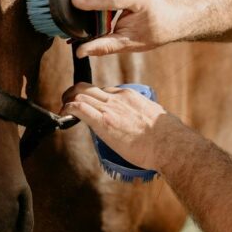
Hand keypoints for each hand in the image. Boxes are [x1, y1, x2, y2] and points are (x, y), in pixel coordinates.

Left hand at [61, 82, 178, 170]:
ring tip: (63, 109)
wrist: (168, 143)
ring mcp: (110, 109)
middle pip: (89, 88)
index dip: (93, 97)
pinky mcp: (104, 122)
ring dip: (68, 100)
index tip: (90, 105)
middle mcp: (118, 99)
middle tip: (68, 102)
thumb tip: (148, 123)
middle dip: (74, 93)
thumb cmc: (167, 135)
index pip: (105, 91)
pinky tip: (63, 114)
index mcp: (130, 96)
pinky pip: (79, 108)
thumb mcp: (155, 116)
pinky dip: (67, 109)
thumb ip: (146, 115)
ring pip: (80, 95)